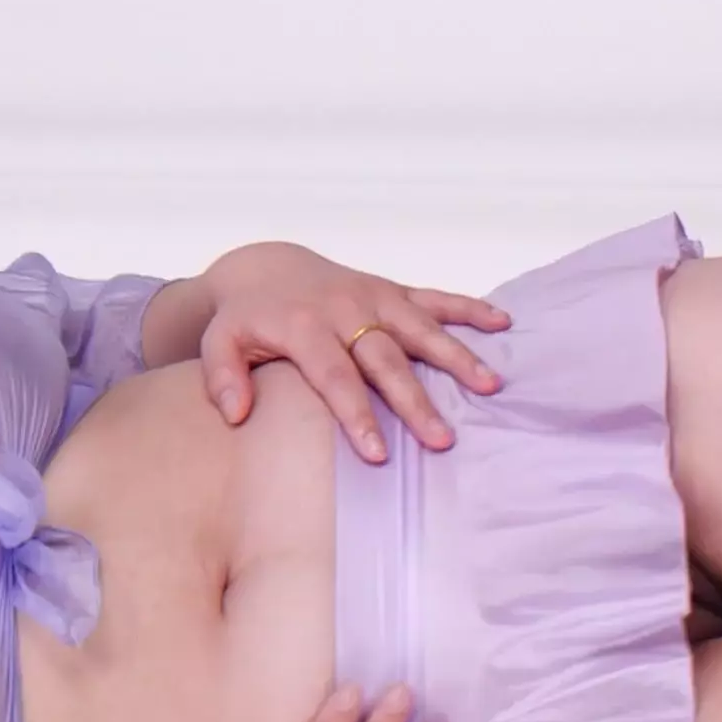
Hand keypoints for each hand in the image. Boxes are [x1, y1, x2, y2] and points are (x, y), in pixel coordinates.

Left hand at [193, 242, 512, 460]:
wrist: (265, 267)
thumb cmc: (245, 317)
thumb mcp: (219, 342)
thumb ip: (222, 377)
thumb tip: (235, 414)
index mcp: (304, 328)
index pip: (335, 377)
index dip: (356, 415)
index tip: (378, 454)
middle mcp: (345, 310)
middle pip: (386, 361)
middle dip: (415, 401)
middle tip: (441, 440)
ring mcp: (374, 297)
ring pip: (421, 328)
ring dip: (457, 357)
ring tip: (489, 386)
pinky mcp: (392, 290)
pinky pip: (436, 297)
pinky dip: (469, 308)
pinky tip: (502, 323)